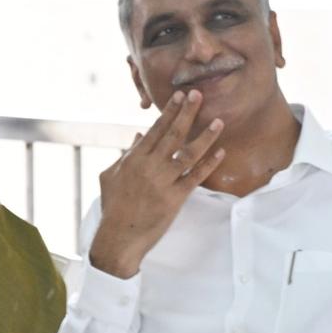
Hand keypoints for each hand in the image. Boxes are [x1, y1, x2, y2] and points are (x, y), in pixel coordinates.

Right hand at [89, 90, 224, 278]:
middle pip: (172, 134)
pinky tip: (220, 152)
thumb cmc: (113, 207)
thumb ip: (125, 153)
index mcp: (134, 159)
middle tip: (199, 94)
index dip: (169, 111)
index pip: (155, 129)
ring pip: (188, 154)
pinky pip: (195, 177)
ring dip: (205, 137)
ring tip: (218, 121)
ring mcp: (163, 182)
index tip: (180, 95)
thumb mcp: (111, 176)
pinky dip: (208, 164)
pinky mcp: (174, 199)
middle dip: (187, 113)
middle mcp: (149, 167)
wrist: (119, 238)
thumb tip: (139, 133)